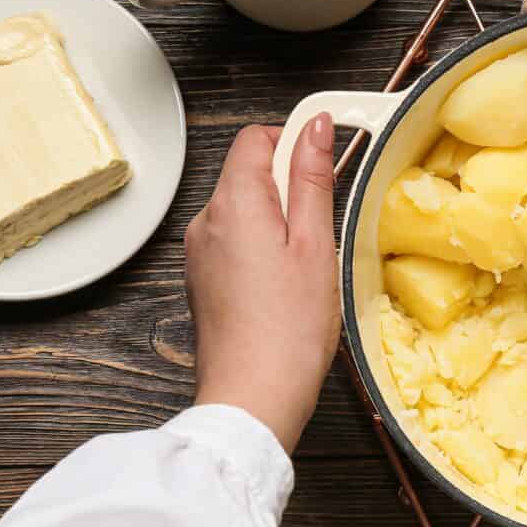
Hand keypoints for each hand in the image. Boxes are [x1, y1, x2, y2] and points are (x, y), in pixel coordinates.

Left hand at [186, 118, 340, 451]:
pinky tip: (286, 286)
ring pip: (245, 211)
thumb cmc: (289, 330)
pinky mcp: (203, 281)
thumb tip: (316, 127)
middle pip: (249, 174)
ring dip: (278, 222)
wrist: (252, 399)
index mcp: (233, 204)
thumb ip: (313, 179)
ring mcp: (200, 253)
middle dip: (289, 189)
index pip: (255, 138)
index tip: (326, 163)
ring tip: (306, 266)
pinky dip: (263, 250)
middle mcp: (205, 222)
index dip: (293, 142)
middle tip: (322, 231)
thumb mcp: (316, 244)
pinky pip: (235, 243)